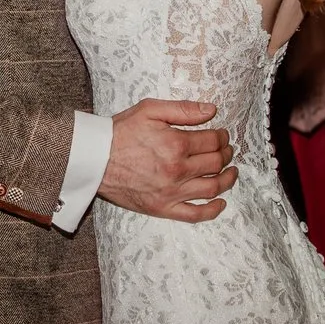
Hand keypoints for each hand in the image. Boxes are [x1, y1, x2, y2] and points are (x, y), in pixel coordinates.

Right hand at [99, 99, 235, 222]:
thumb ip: (183, 109)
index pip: (212, 141)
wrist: (93, 158)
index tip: (221, 135)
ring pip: (212, 188)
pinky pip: (195, 214)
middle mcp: (177, 171)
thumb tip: (211, 110)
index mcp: (176, 144)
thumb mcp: (150, 109)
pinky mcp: (162, 209)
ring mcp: (171, 193)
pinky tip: (221, 203)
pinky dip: (212, 210)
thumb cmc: (119, 132)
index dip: (222, 136)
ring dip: (227, 179)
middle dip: (226, 154)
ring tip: (231, 171)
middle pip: (215, 163)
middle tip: (226, 150)